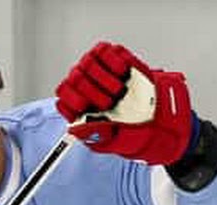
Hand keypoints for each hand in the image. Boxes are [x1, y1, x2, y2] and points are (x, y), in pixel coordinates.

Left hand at [55, 42, 192, 164]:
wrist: (153, 120)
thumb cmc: (127, 131)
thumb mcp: (108, 141)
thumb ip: (90, 135)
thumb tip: (76, 129)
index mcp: (78, 107)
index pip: (63, 95)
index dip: (72, 99)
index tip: (85, 106)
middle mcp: (85, 86)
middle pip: (75, 77)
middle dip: (92, 91)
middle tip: (109, 102)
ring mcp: (99, 70)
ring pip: (89, 61)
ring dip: (104, 77)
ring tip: (118, 91)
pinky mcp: (114, 57)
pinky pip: (106, 50)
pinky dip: (114, 61)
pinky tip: (123, 73)